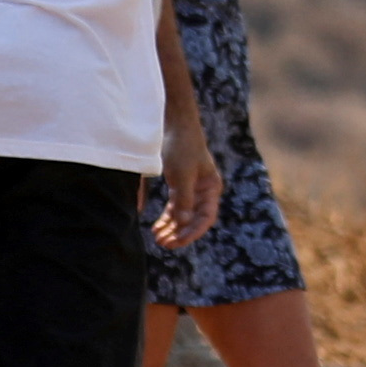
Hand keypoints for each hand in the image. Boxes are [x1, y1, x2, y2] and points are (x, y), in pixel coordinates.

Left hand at [152, 117, 223, 249]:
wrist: (173, 122)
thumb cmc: (181, 147)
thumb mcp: (182, 175)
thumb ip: (183, 200)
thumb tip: (183, 223)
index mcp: (210, 188)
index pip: (205, 218)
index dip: (192, 233)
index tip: (176, 243)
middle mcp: (203, 190)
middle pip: (193, 219)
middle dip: (178, 233)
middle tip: (162, 243)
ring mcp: (191, 188)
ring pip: (182, 215)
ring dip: (171, 228)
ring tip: (157, 238)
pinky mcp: (178, 184)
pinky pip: (173, 207)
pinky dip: (165, 218)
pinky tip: (155, 226)